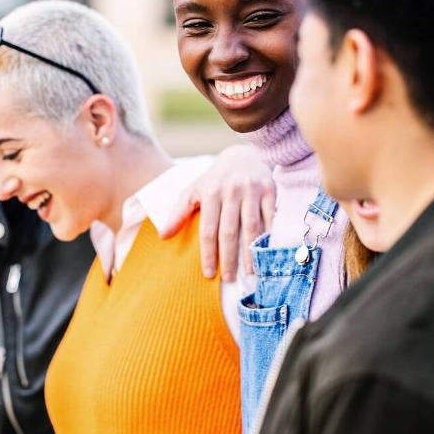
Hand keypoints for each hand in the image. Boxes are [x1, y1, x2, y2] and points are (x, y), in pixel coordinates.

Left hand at [161, 145, 275, 280]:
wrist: (243, 155)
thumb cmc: (215, 180)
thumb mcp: (193, 191)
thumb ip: (179, 212)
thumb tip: (163, 235)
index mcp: (210, 194)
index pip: (208, 230)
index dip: (208, 254)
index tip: (208, 274)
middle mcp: (231, 192)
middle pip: (229, 232)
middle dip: (229, 258)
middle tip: (229, 278)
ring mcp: (252, 191)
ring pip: (252, 228)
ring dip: (250, 253)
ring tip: (249, 273)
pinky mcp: (269, 191)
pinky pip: (270, 219)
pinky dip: (268, 237)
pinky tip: (266, 253)